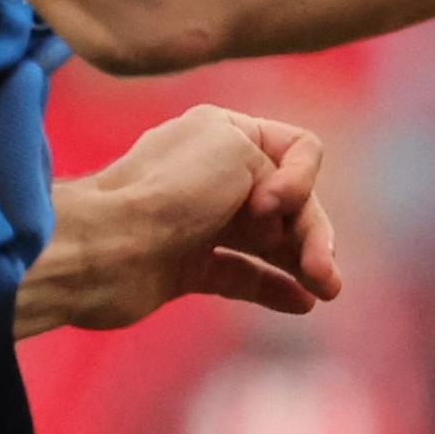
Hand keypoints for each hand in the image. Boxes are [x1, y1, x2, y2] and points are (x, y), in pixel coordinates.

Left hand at [22, 106, 342, 336]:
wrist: (106, 248)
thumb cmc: (170, 191)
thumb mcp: (236, 146)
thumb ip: (277, 166)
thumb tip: (278, 211)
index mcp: (222, 130)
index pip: (299, 148)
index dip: (300, 179)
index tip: (270, 204)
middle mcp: (213, 172)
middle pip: (291, 201)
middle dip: (314, 233)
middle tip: (323, 269)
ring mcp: (200, 221)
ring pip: (271, 241)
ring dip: (304, 262)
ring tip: (328, 289)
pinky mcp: (186, 266)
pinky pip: (243, 275)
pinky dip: (274, 287)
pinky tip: (302, 302)